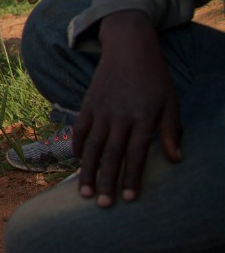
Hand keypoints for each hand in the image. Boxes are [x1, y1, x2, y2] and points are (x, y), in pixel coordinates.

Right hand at [75, 12, 181, 206]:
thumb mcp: (170, 103)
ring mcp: (100, 110)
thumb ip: (171, 131)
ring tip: (83, 192)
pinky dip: (76, 146)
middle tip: (102, 204)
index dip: (132, 178)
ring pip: (91, 146)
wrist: (128, 49)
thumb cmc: (154, 78)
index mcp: (141, 118)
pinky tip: (77, 161)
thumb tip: (175, 159)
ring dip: (86, 170)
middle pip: (111, 155)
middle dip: (106, 181)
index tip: (129, 199)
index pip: (136, 155)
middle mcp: (118, 117)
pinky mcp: (87, 104)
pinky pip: (80, 129)